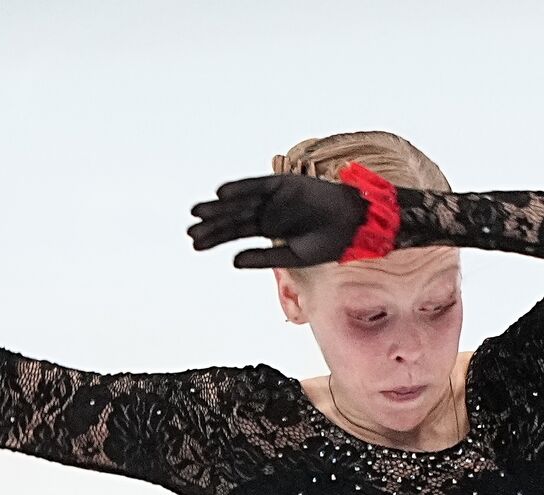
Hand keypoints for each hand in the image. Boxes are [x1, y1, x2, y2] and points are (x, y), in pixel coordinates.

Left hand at [187, 173, 367, 267]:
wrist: (353, 224)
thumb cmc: (328, 243)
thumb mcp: (292, 256)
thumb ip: (263, 258)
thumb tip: (232, 261)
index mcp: (268, 229)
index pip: (235, 233)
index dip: (215, 237)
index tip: (195, 243)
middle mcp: (267, 211)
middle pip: (233, 217)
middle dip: (211, 224)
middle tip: (190, 231)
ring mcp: (274, 197)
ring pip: (240, 201)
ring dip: (219, 206)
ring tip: (197, 213)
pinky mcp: (283, 184)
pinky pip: (257, 186)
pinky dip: (240, 188)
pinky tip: (221, 194)